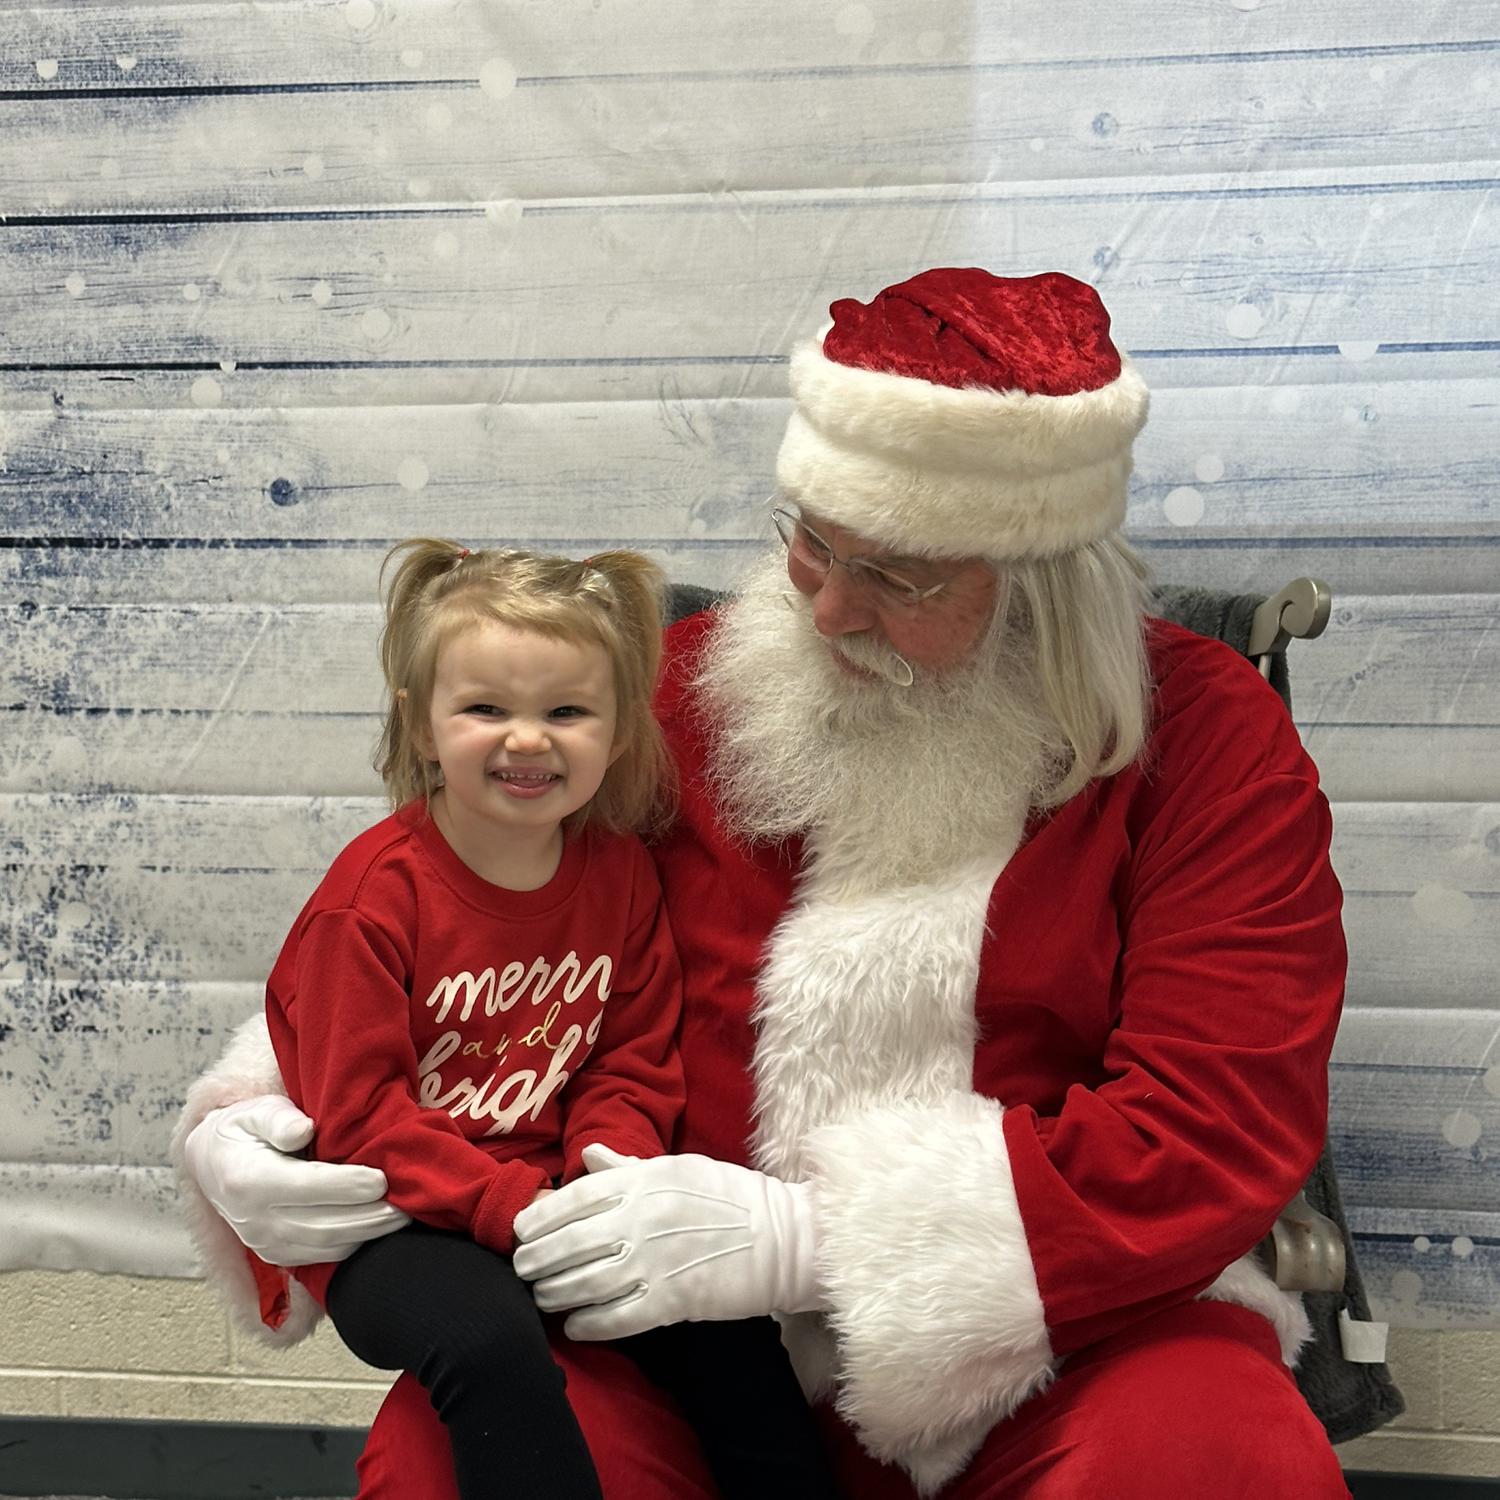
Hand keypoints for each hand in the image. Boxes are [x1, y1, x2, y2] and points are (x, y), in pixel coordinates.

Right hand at [183, 1096, 408, 1265]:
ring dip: (366, 1236)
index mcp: (249, 1179)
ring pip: (324, 1248)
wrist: (213, 1164)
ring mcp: (264, 1242)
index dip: (348, 1186)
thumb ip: (279, 1119)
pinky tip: (377, 1231)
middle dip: (369, 1218)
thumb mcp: (257, 1112)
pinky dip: (351, 1247)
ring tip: (401, 1218)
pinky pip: (318, 1258)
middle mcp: (254, 1218)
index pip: (307, 1187)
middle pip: (321, 1225)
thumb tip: (304, 1131)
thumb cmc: (245, 1130)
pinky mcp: (274, 1255)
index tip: (382, 1179)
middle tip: (406, 1206)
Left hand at [512, 1145, 820, 1339]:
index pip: (576, 1198)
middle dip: (537, 1259)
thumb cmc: (731, 1196)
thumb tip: (586, 1155)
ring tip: (541, 1296)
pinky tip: (573, 1326)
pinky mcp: (672, 1302)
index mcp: (645, 1182)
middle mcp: (643, 1220)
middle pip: (571, 1243)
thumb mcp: (680, 1167)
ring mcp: (656, 1263)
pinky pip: (617, 1318)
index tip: (520, 1230)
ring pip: (586, 1283)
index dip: (541, 1217)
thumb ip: (627, 1166)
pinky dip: (588, 1323)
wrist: (783, 1237)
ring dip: (554, 1292)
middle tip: (522, 1268)